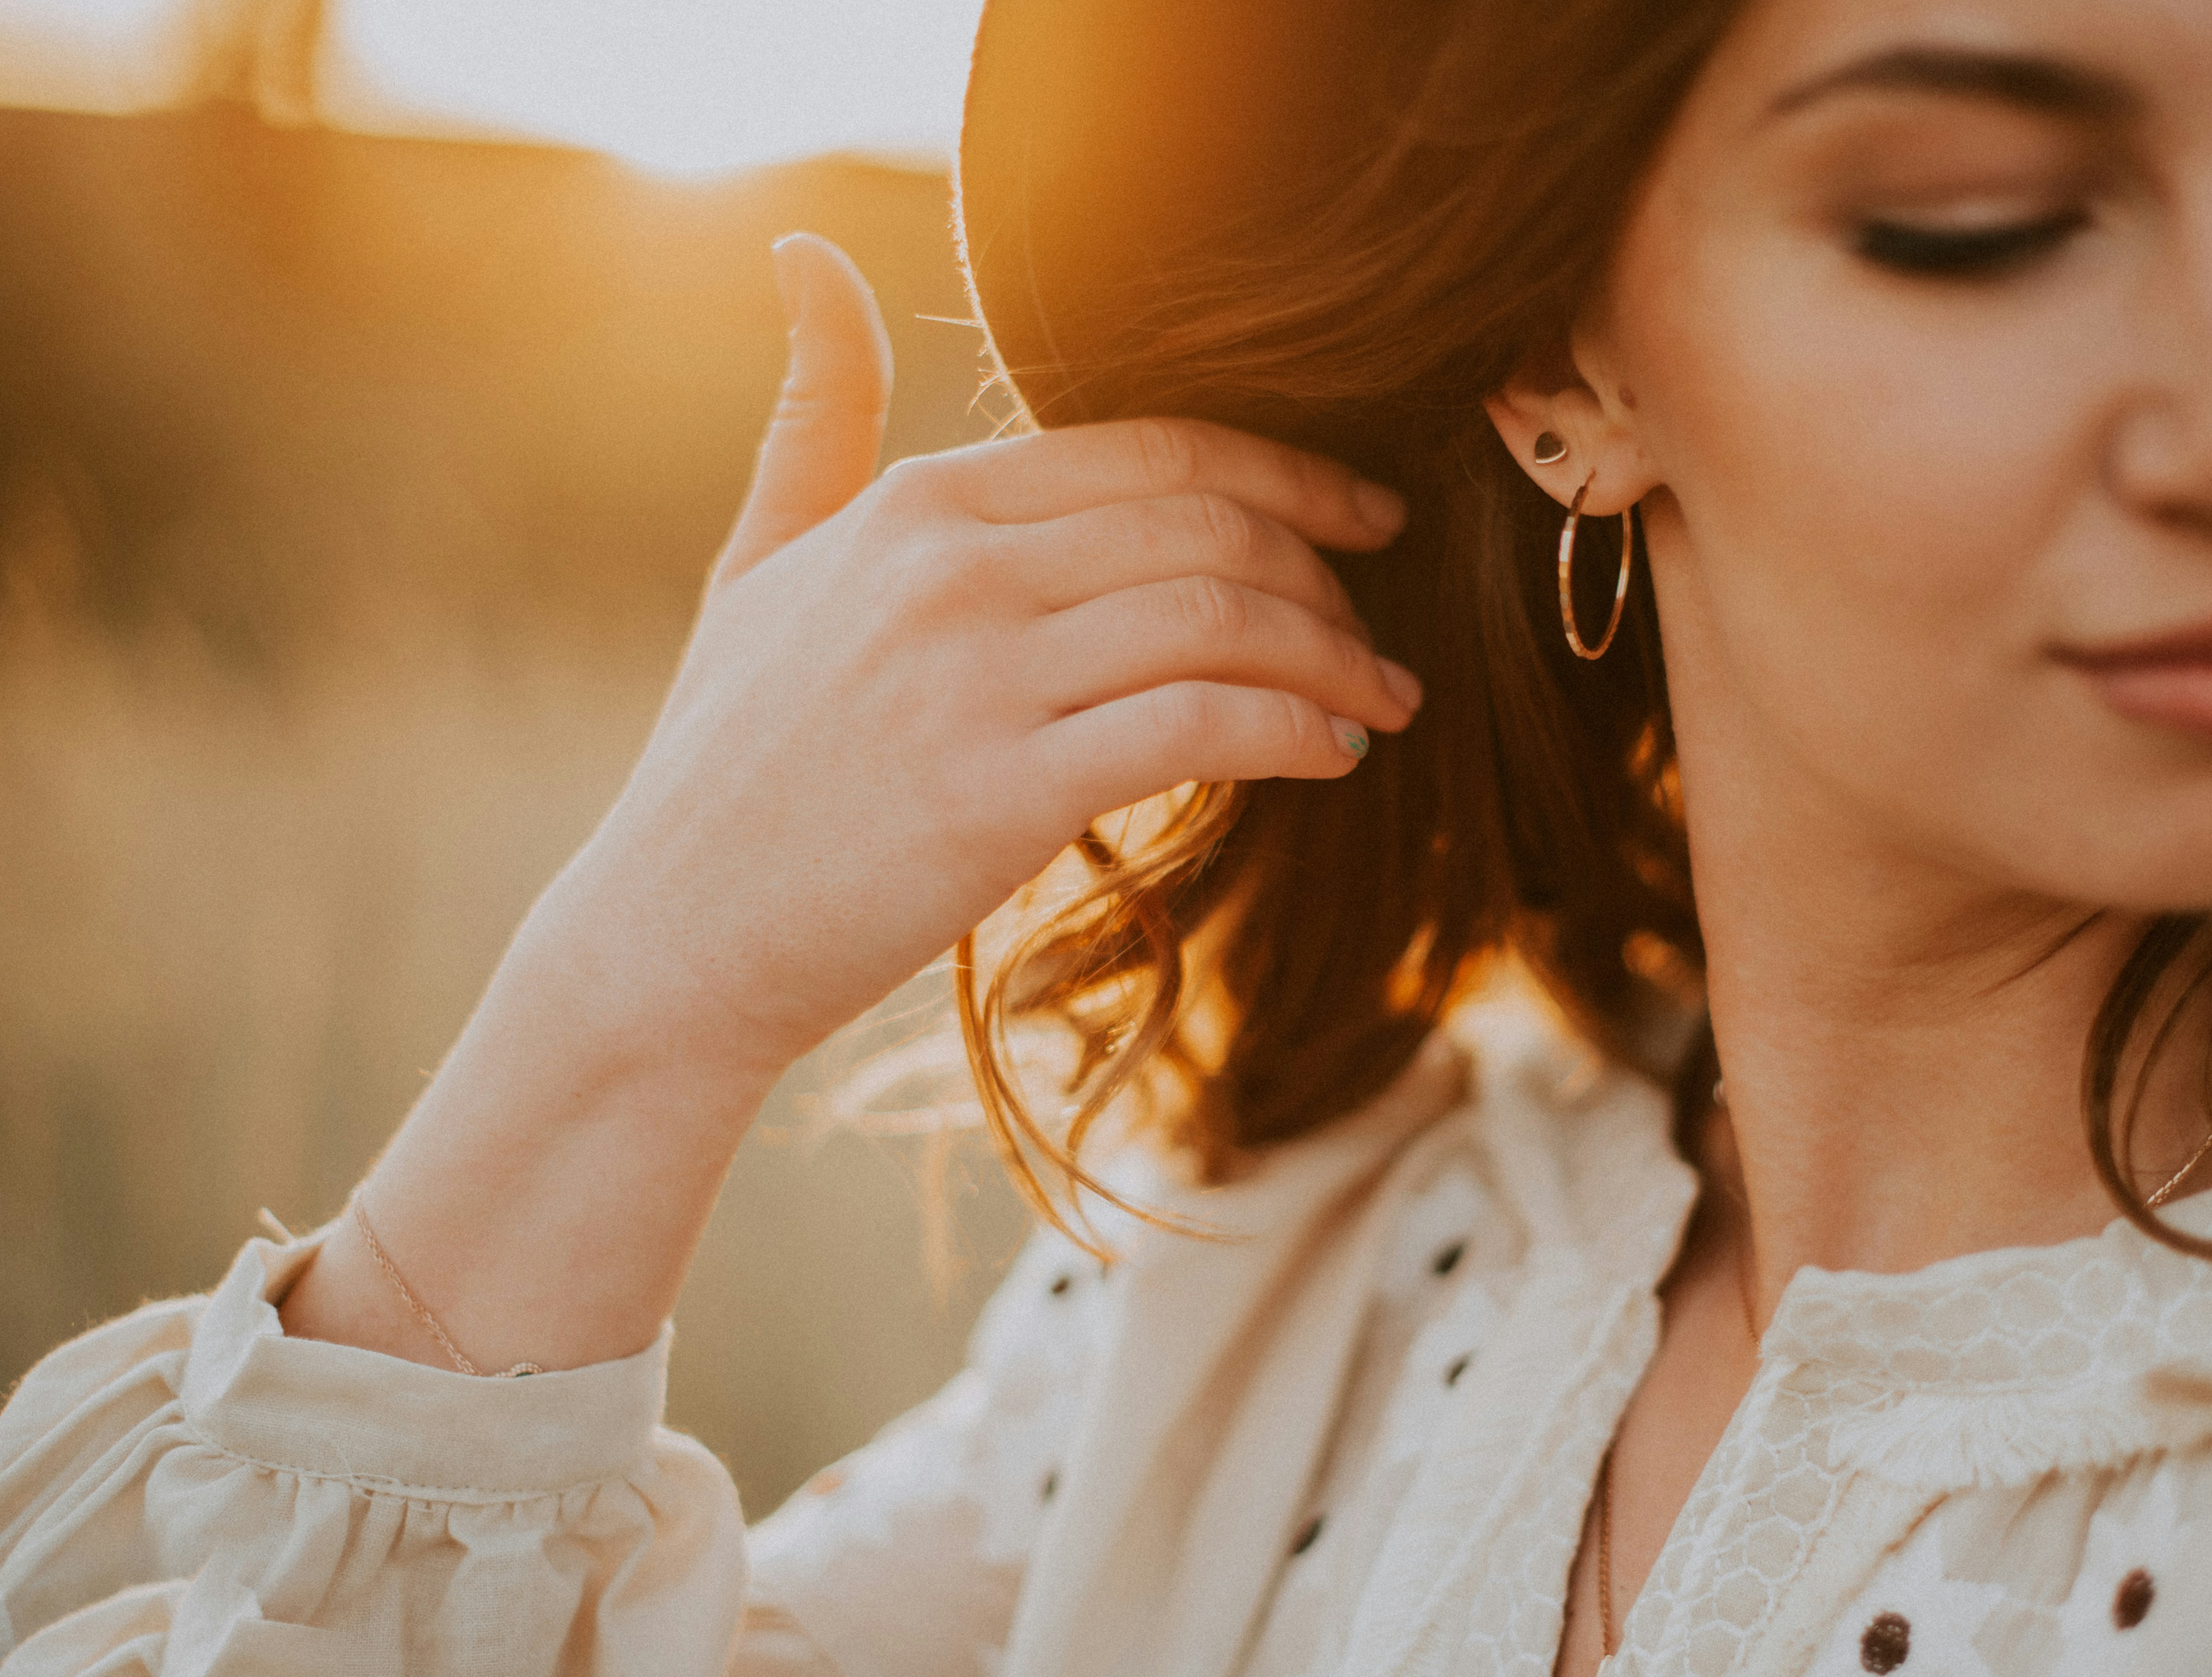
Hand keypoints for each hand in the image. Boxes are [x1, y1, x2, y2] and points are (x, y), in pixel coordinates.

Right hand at [281, 234, 1415, 1371]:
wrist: (672, 934)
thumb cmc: (727, 758)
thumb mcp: (756, 560)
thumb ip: (813, 412)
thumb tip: (807, 252)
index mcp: (915, 502)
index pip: (1154, 451)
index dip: (1287, 476)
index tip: (1360, 519)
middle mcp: (951, 565)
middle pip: (1208, 524)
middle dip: (1327, 571)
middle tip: (1377, 629)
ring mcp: (975, 676)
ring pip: (1221, 618)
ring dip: (1334, 660)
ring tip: (1382, 699)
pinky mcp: (1002, 792)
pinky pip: (1200, 728)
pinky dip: (1291, 731)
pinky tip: (1332, 755)